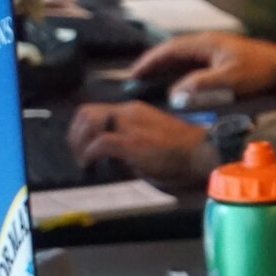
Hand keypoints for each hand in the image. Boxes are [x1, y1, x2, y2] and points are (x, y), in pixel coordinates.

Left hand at [67, 100, 216, 186]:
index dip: (81, 129)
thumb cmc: (182, 151)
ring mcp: (130, 126)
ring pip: (88, 123)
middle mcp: (129, 112)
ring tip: (83, 161)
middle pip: (85, 113)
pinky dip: (89, 154)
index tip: (81, 146)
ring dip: (79, 144)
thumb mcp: (150, 139)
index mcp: (133, 111)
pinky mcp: (133, 142)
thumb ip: (129, 141)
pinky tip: (91, 165)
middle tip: (78, 155)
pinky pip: (100, 143)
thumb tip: (109, 157)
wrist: (201, 152)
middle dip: (74, 135)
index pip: (95, 110)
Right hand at [127, 31, 275, 99]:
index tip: (134, 73)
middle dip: (154, 62)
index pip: (169, 49)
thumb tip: (174, 93)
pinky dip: (181, 68)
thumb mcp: (229, 80)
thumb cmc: (259, 72)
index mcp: (206, 42)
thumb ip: (201, 86)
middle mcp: (208, 41)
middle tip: (137, 78)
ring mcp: (216, 47)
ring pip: (183, 54)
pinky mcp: (224, 55)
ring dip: (166, 65)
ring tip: (151, 79)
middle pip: (173, 49)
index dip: (150, 61)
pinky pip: (194, 60)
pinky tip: (178, 81)